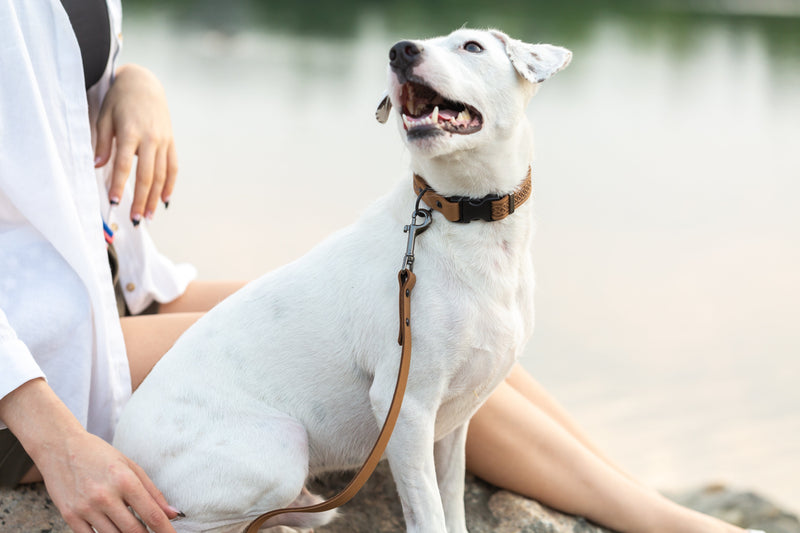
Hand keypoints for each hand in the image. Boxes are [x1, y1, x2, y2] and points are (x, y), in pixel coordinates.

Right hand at [37, 429, 179, 532]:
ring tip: (136, 532)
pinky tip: (114, 532)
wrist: (60, 447)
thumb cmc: (99, 455)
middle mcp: (105, 496)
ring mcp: (85, 508)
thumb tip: (172, 514)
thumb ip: (153, 492)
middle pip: (133, 530)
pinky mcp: (69, 516)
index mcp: (125, 480)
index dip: (165, 530)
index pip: (151, 514)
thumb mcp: (130, 466)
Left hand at [94, 63, 177, 224]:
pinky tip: (165, 199)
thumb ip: (103, 143)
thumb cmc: (120, 100)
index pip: (125, 164)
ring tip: (149, 215)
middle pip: (147, 175)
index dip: (118, 183)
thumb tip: (98, 166)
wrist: (144, 83)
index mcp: (131, 132)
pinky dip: (170, 184)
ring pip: (162, 175)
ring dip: (156, 197)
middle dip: (141, 199)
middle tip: (135, 218)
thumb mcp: (105, 117)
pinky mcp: (171, 142)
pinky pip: (173, 167)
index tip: (113, 201)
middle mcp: (150, 138)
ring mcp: (164, 141)